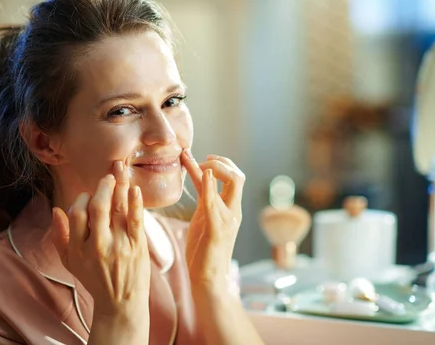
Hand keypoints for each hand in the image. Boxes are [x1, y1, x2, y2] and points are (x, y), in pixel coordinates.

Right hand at [51, 161, 150, 320]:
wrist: (121, 305)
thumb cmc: (95, 280)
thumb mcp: (70, 262)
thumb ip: (60, 236)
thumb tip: (55, 209)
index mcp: (78, 248)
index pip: (77, 213)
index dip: (82, 199)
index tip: (89, 195)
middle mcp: (97, 245)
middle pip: (97, 206)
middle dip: (103, 186)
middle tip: (108, 175)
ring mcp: (119, 245)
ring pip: (117, 208)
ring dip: (119, 186)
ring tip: (120, 171)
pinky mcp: (137, 246)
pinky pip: (136, 220)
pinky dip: (135, 202)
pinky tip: (134, 189)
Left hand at [181, 150, 243, 293]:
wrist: (207, 278)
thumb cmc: (204, 248)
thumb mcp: (203, 215)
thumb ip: (204, 195)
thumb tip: (199, 172)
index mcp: (230, 208)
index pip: (233, 176)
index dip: (219, 162)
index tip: (200, 157)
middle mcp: (232, 211)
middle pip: (237, 176)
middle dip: (220, 162)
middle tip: (201, 160)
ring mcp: (227, 220)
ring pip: (232, 185)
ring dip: (213, 168)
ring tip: (196, 162)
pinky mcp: (217, 230)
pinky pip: (215, 205)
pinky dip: (211, 188)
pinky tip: (203, 175)